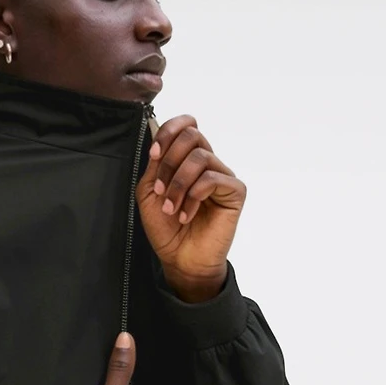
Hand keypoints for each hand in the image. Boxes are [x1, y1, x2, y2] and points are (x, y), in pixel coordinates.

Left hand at [135, 115, 245, 288]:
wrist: (180, 259)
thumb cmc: (166, 228)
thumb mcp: (150, 192)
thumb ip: (156, 164)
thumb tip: (159, 136)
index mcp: (187, 159)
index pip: (186, 125)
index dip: (168, 131)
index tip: (154, 155)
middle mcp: (207, 163)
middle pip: (192, 135)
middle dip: (169, 162)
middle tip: (161, 191)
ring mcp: (222, 176)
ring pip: (200, 157)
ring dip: (178, 184)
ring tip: (171, 208)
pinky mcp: (235, 191)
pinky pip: (213, 178)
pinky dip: (194, 196)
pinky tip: (187, 215)